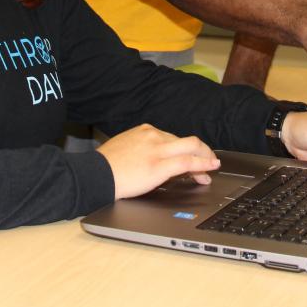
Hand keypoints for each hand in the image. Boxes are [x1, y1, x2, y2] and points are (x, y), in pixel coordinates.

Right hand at [97, 124, 220, 199]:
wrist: (95, 175)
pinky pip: (188, 162)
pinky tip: (211, 168)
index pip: (174, 137)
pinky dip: (203, 164)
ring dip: (205, 159)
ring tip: (211, 168)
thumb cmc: (105, 166)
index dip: (187, 149)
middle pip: (186, 141)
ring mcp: (157, 149)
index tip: (192, 156)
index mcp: (145, 131)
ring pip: (191, 148)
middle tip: (209, 161)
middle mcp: (154, 136)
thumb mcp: (125, 148)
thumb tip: (153, 158)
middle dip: (201, 151)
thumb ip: (142, 148)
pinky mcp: (159, 165)